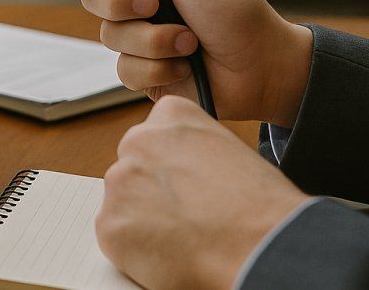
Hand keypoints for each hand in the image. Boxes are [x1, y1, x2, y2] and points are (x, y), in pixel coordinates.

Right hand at [59, 0, 311, 125]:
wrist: (262, 67)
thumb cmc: (237, 10)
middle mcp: (137, 2)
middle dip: (122, 2)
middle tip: (155, 3)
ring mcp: (139, 39)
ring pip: (108, 36)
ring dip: (153, 39)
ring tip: (189, 41)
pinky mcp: (144, 73)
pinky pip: (124, 70)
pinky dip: (158, 67)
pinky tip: (184, 65)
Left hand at [96, 96, 309, 288]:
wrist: (260, 246)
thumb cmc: (259, 204)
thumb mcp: (229, 151)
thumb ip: (194, 152)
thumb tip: (181, 171)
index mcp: (171, 115)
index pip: (156, 136)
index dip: (173, 166)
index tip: (186, 183)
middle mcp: (137, 140)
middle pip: (134, 167)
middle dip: (152, 190)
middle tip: (184, 214)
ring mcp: (119, 182)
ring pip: (124, 202)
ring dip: (143, 218)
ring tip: (184, 236)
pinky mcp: (109, 223)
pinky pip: (118, 236)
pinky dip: (136, 249)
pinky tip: (170, 253)